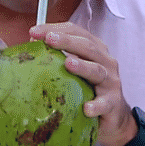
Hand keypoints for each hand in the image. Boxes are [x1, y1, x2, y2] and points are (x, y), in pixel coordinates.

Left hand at [30, 23, 137, 145]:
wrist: (113, 117)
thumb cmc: (89, 89)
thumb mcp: (75, 71)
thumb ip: (58, 58)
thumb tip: (31, 45)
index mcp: (94, 50)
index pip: (76, 32)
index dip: (55, 28)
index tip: (34, 31)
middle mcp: (105, 62)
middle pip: (87, 47)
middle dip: (67, 41)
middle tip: (49, 39)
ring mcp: (110, 82)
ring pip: (97, 71)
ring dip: (82, 66)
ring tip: (68, 64)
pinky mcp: (113, 103)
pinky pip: (104, 104)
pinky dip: (96, 105)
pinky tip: (87, 108)